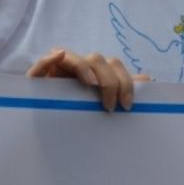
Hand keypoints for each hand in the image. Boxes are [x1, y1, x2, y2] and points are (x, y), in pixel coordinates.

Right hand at [26, 48, 147, 111]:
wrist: (42, 128)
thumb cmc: (76, 112)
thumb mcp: (100, 103)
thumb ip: (120, 89)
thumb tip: (147, 79)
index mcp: (94, 70)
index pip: (114, 65)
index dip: (125, 81)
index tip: (127, 105)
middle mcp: (77, 66)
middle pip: (97, 60)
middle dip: (109, 81)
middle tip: (110, 106)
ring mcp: (56, 69)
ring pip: (74, 58)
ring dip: (85, 68)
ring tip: (92, 85)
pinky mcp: (36, 77)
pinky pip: (42, 63)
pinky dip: (50, 58)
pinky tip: (59, 56)